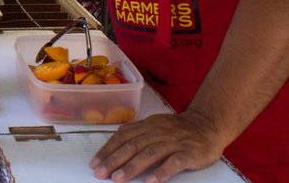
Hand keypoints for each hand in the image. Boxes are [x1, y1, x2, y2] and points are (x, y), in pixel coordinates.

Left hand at [89, 110, 224, 182]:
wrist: (208, 125)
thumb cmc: (177, 129)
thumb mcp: (154, 125)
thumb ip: (137, 132)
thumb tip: (114, 140)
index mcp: (147, 126)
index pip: (122, 137)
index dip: (107, 150)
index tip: (94, 163)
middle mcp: (157, 132)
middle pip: (132, 146)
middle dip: (114, 160)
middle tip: (100, 173)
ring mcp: (173, 142)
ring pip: (149, 154)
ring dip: (131, 167)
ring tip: (118, 179)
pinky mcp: (189, 153)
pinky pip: (173, 163)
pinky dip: (161, 172)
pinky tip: (150, 182)